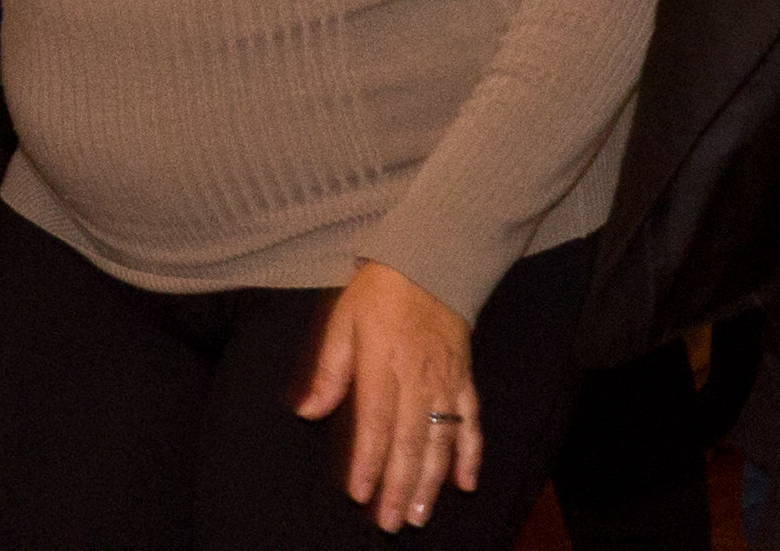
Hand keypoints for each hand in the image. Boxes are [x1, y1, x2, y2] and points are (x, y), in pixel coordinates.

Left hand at [294, 262, 477, 531]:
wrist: (433, 257)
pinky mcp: (465, 377)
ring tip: (420, 514)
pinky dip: (470, 454)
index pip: (376, 422)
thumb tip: (308, 411)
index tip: (360, 493)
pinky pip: (471, 421)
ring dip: (431, 481)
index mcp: (383, 361)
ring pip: (441, 439)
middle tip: (391, 523)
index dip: (368, 460)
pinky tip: (465, 483)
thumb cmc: (381, 289)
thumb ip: (329, 368)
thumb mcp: (343, 318)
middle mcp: (418, 376)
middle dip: (400, 486)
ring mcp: (446, 379)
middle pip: (409, 441)